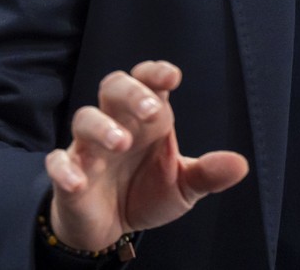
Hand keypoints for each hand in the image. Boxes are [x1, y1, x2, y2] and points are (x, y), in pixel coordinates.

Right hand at [43, 60, 248, 250]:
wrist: (110, 227)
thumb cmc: (146, 191)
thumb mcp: (182, 186)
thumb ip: (207, 174)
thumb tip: (240, 164)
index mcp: (146, 119)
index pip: (147, 82)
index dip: (155, 73)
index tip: (172, 76)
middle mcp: (116, 123)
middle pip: (113, 87)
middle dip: (131, 93)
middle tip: (151, 110)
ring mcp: (88, 147)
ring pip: (84, 118)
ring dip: (101, 126)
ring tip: (120, 142)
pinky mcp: (69, 174)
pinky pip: (58, 162)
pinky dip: (65, 169)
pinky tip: (78, 180)